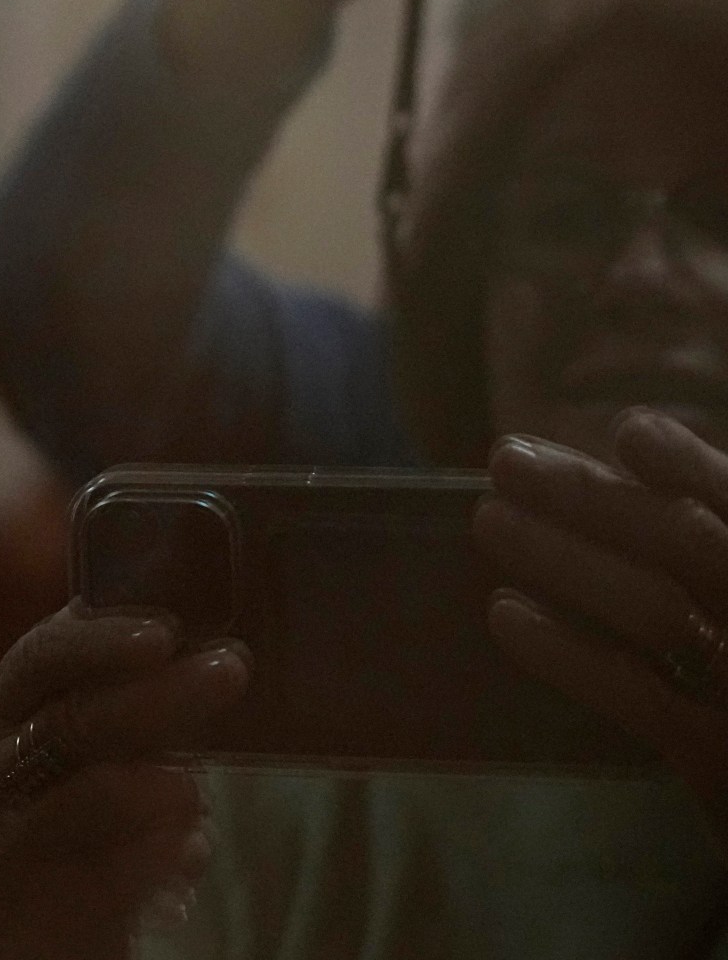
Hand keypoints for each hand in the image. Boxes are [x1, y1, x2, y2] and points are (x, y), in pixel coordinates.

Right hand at [0, 601, 249, 959]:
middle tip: (229, 672)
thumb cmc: (76, 818)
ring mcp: (0, 833)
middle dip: (156, 694)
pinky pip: (107, 871)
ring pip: (90, 794)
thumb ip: (119, 701)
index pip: (44, 654)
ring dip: (159, 783)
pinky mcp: (27, 897)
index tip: (169, 630)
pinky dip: (155, 856)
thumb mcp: (85, 748)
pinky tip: (188, 851)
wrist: (32, 928)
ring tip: (197, 787)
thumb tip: (216, 649)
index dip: (103, 638)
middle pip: (71, 717)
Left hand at [475, 414, 727, 850]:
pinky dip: (567, 650)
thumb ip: (705, 561)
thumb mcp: (722, 612)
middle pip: (689, 544)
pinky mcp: (717, 762)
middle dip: (592, 496)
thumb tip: (623, 490)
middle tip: (507, 459)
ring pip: (655, 609)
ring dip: (563, 556)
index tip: (630, 429)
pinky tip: (504, 612)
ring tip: (488, 519)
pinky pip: (636, 696)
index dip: (692, 468)